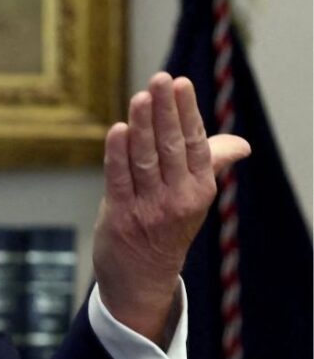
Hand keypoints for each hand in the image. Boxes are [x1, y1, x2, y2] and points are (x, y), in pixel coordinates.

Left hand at [92, 72, 250, 346]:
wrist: (143, 279)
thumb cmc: (167, 227)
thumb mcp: (194, 197)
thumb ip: (211, 165)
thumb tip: (242, 145)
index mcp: (200, 189)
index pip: (194, 143)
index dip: (186, 113)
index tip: (180, 84)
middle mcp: (178, 198)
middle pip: (171, 147)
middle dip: (165, 111)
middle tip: (160, 79)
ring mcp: (148, 207)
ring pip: (145, 160)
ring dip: (142, 127)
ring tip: (140, 97)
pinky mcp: (120, 215)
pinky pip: (119, 179)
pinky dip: (117, 154)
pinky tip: (117, 130)